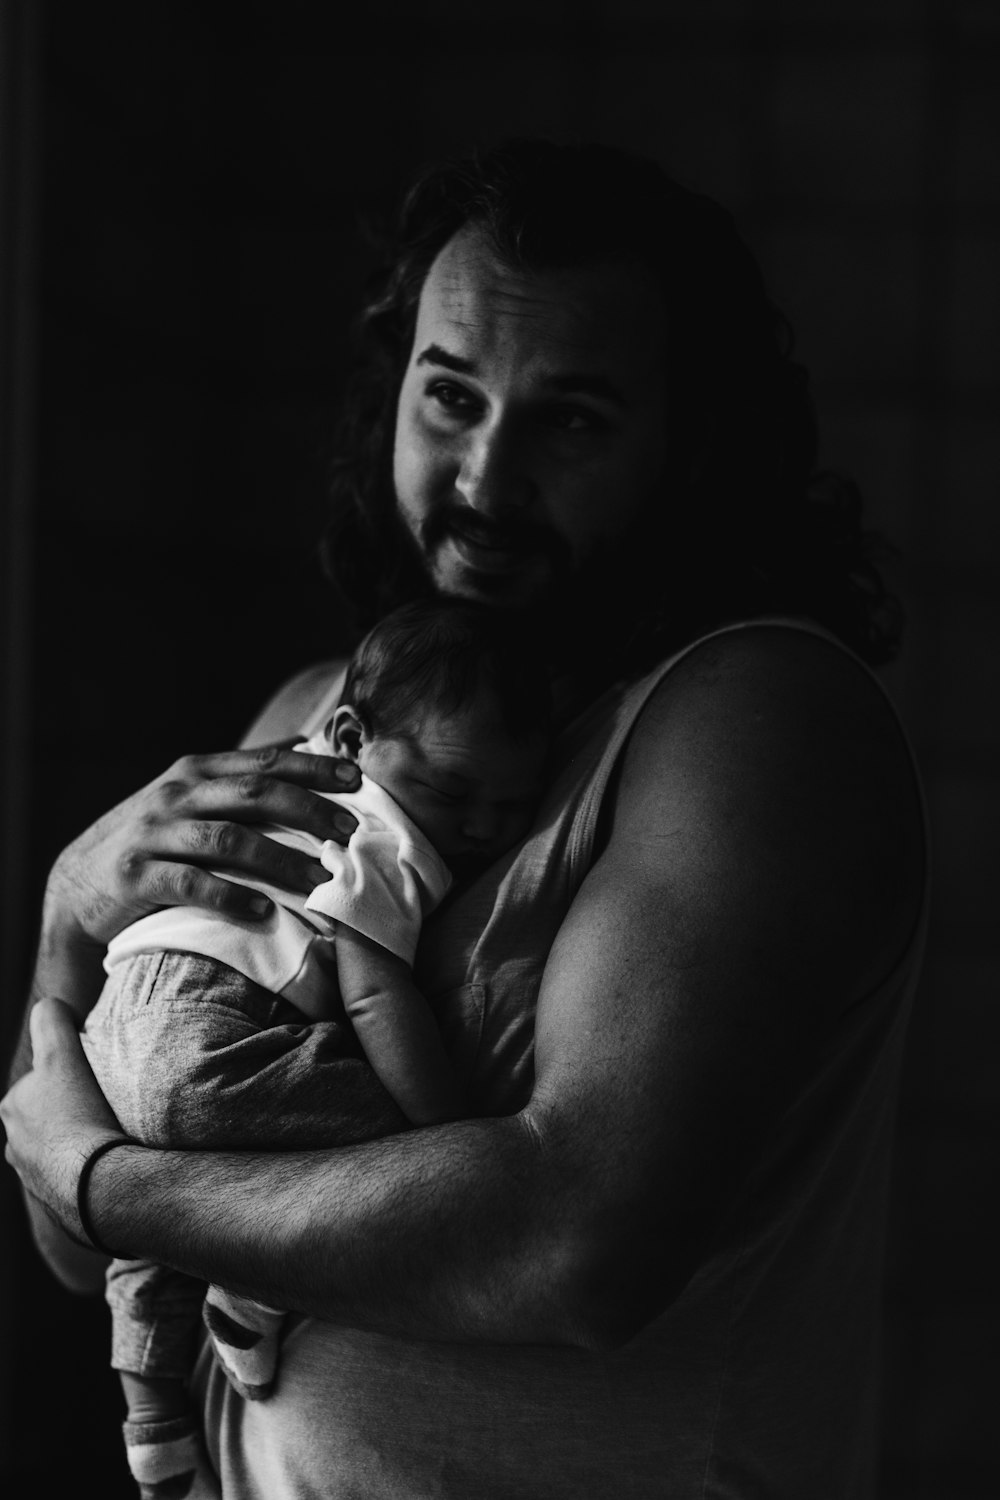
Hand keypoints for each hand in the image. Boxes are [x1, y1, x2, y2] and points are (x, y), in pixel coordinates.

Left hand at [1, 999, 123, 1243]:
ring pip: (64, 1147)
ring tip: (113, 1134)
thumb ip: (51, 1021)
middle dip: (73, 1109)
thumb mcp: (61, 1055)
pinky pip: (78, 1177)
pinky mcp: (63, 1206)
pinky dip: (90, 1169)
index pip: (42, 1079)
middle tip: (106, 1104)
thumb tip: (53, 1005)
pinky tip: (112, 1162)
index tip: (92, 1077)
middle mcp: (16, 1147)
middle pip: (51, 1114)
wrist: (99, 1184)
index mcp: (13, 1109)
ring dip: (82, 1140)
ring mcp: (38, 1179)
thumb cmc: (80, 1116)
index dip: (68, 1072)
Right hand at [48, 743, 361, 947]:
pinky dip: (231, 897)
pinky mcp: (136, 876)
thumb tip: (303, 743)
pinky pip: (191, 884)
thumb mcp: (191, 797)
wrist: (76, 886)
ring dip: (281, 860)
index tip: (358, 780)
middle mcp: (177, 794)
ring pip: (229, 839)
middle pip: (255, 794)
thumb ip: (240, 775)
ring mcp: (154, 833)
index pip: (266, 761)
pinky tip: (264, 912)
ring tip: (320, 880)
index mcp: (196, 771)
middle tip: (350, 832)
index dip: (314, 767)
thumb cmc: (153, 841)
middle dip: (309, 810)